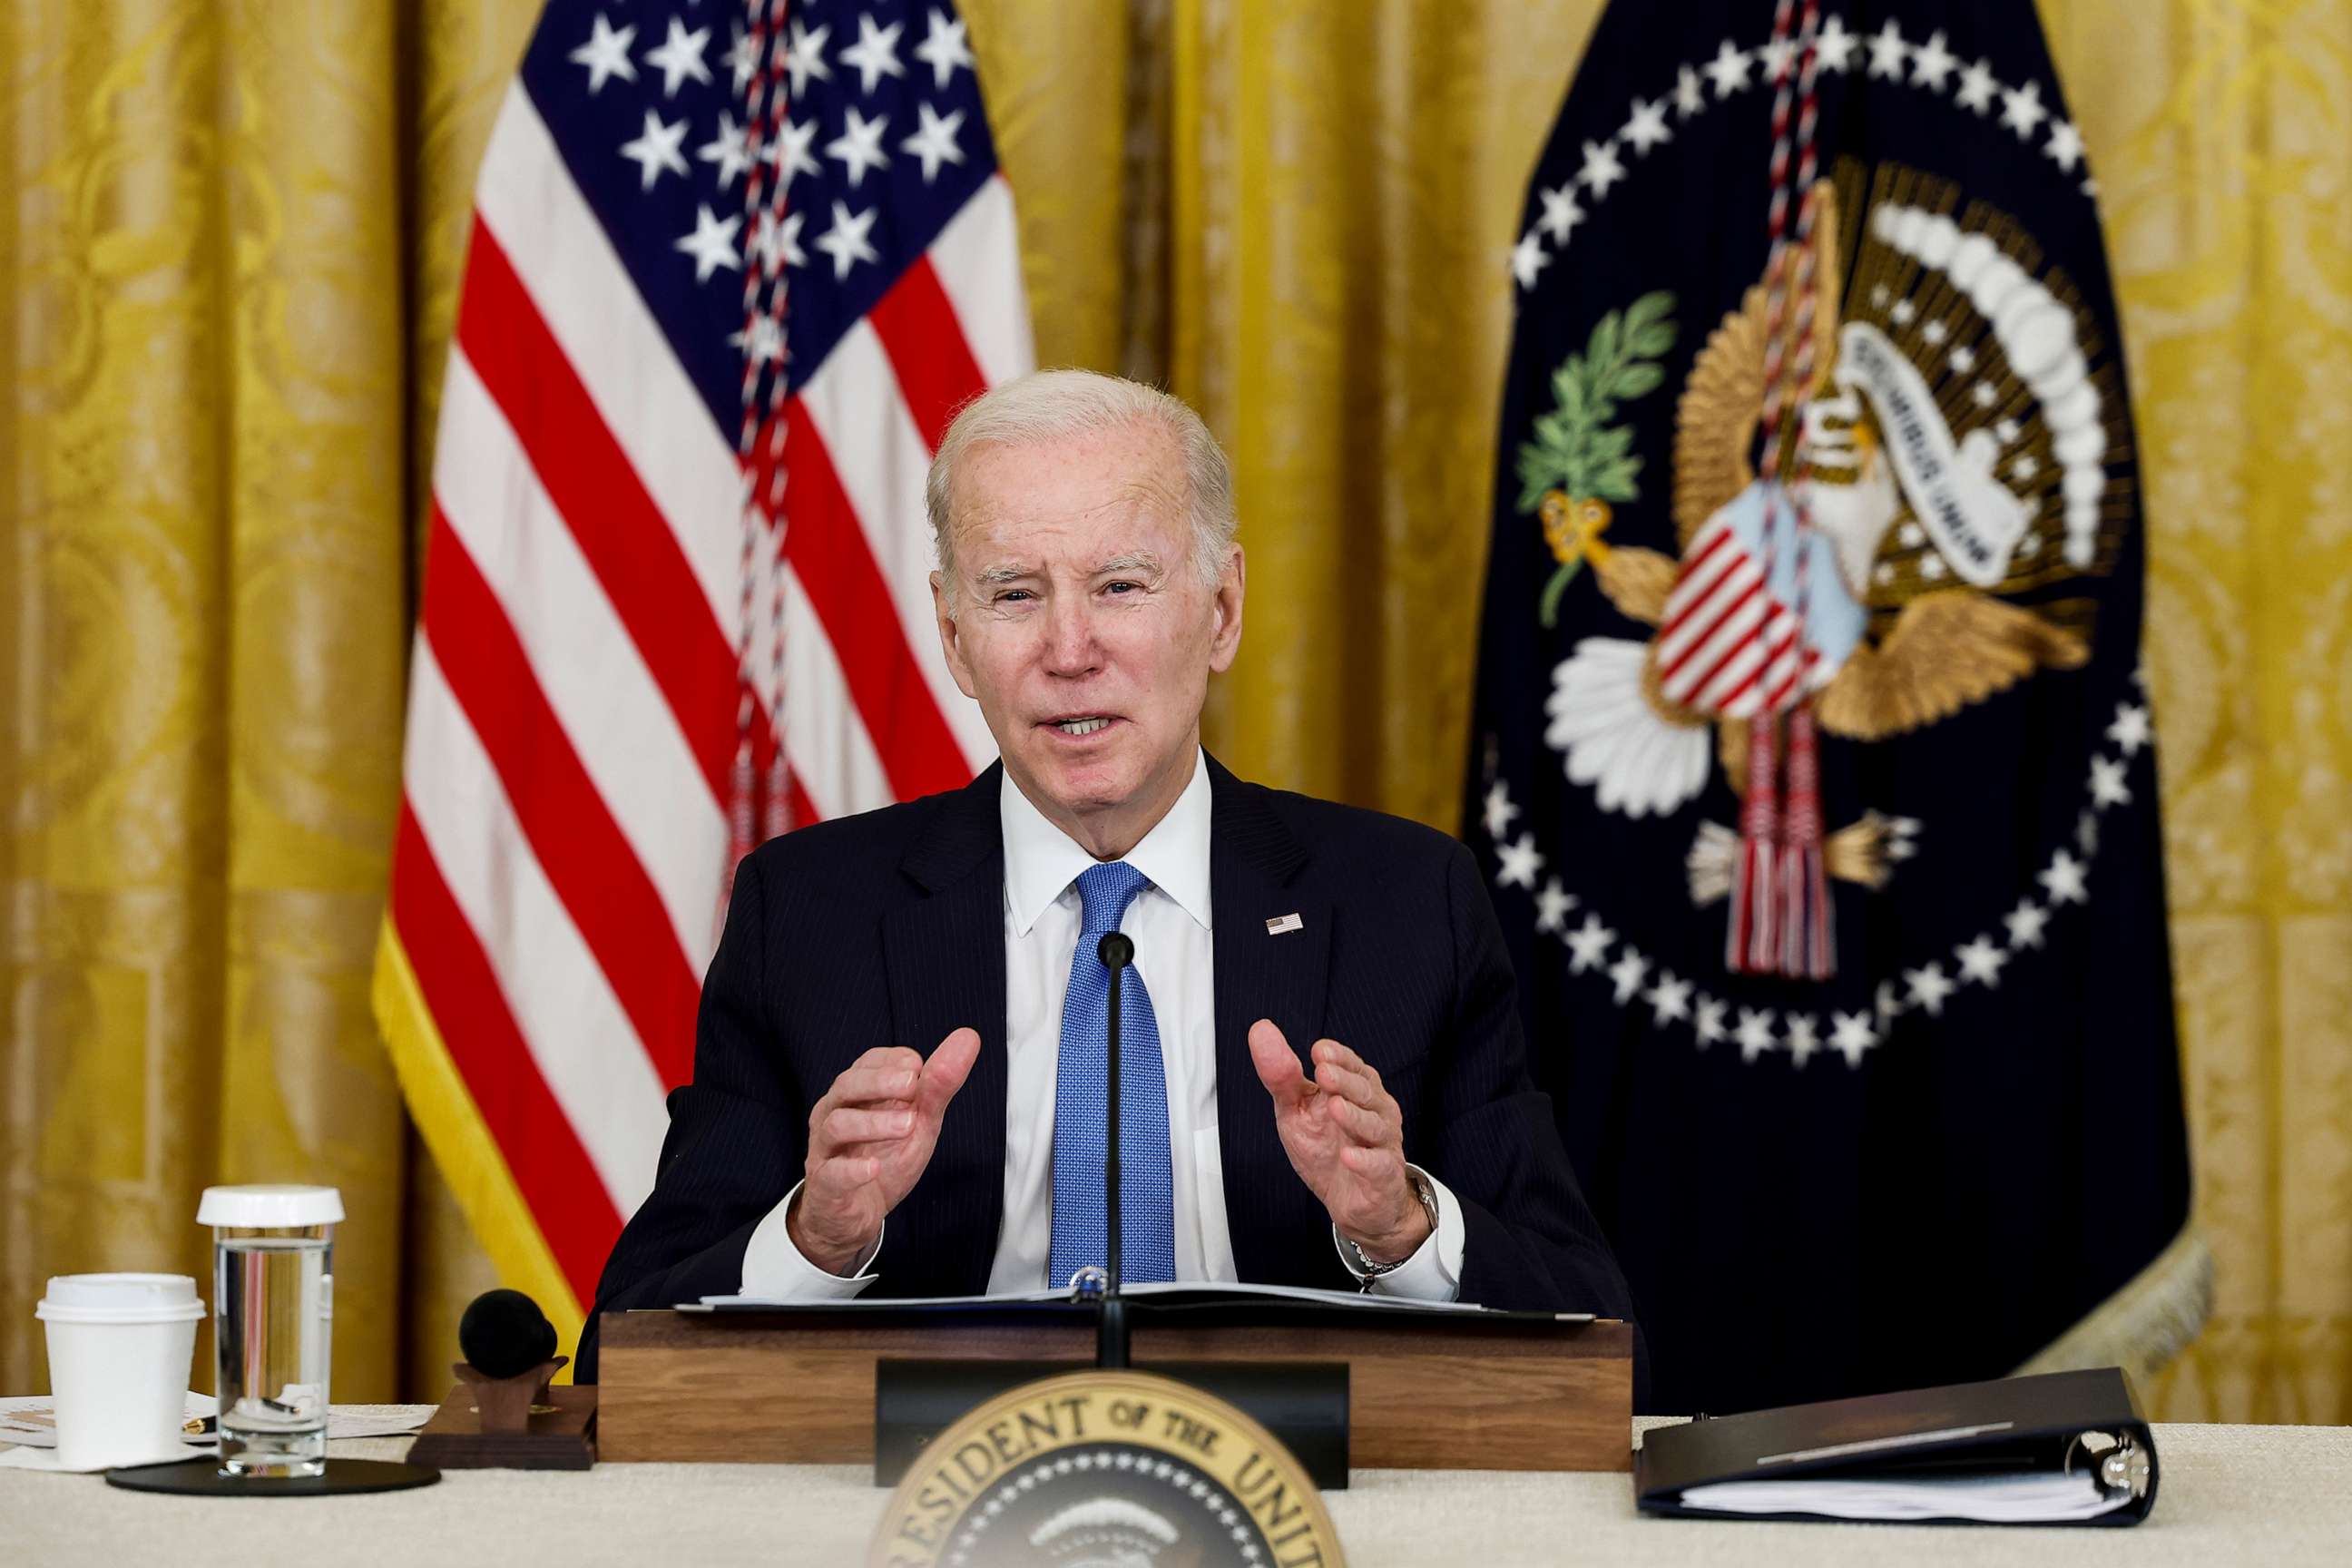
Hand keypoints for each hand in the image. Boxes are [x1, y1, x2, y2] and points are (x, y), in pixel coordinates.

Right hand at [788, 1027, 981, 1275]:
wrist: (855, 1212)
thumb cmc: (884, 1156)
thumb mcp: (919, 1120)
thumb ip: (940, 1083)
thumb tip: (969, 1037)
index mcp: (856, 1092)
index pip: (868, 1061)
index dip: (895, 1061)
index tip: (919, 1069)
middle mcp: (834, 1112)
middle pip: (846, 1085)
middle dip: (880, 1082)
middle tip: (913, 1086)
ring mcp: (825, 1149)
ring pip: (837, 1124)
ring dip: (873, 1123)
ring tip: (908, 1125)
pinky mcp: (824, 1186)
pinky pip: (831, 1174)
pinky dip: (853, 1170)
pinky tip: (874, 1168)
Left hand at [1247, 1020, 1428, 1263]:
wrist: (1350, 1202)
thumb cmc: (1325, 1148)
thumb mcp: (1296, 1110)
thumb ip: (1281, 1075)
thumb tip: (1260, 1029)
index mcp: (1356, 1089)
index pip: (1352, 1066)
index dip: (1339, 1057)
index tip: (1319, 1051)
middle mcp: (1376, 1110)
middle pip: (1365, 1090)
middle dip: (1345, 1081)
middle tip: (1323, 1074)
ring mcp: (1383, 1143)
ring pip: (1375, 1125)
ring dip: (1355, 1116)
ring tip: (1335, 1108)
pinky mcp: (1384, 1175)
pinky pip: (1379, 1165)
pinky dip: (1364, 1160)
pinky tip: (1349, 1156)